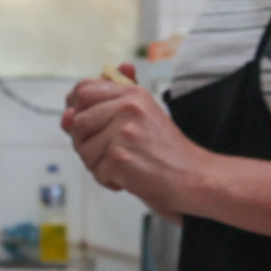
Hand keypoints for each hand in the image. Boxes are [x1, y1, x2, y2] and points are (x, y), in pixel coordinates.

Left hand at [60, 73, 205, 216]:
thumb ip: (114, 102)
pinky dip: (109, 181)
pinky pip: (96, 171)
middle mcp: (128, 107)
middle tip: (109, 153)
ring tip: (123, 166)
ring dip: (97, 165)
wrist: (194, 178)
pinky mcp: (121, 158)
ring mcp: (124, 132)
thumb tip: (77, 103)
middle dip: (85, 142)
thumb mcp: (144, 116)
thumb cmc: (167, 152)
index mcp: (132, 94)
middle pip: (77, 122)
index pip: (83, 90)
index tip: (85, 123)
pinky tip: (129, 178)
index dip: (76, 108)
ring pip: (83, 149)